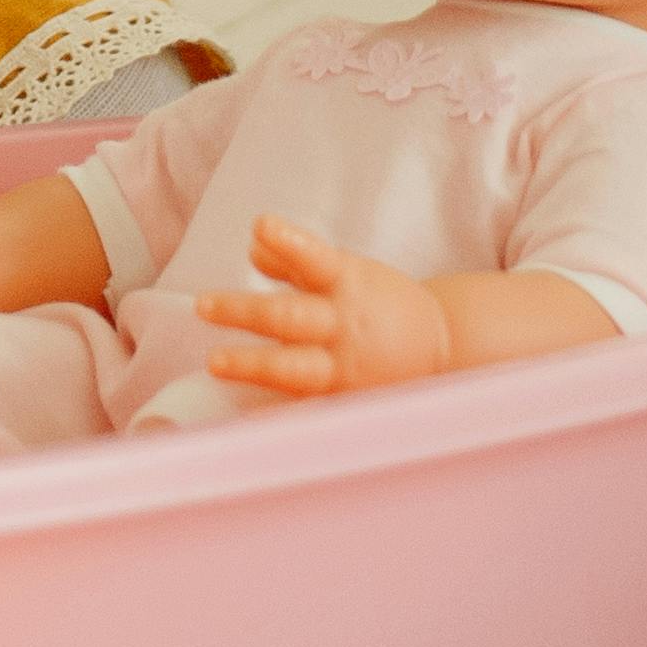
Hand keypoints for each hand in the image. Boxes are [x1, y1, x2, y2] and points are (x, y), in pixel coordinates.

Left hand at [189, 218, 454, 405]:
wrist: (442, 347)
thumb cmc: (381, 302)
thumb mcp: (348, 271)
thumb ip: (297, 261)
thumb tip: (253, 247)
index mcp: (346, 283)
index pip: (314, 258)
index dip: (288, 243)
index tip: (261, 225)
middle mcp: (343, 324)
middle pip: (289, 317)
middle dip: (244, 311)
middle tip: (203, 306)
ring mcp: (344, 367)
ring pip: (294, 368)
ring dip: (252, 365)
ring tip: (215, 362)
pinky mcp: (345, 400)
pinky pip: (308, 412)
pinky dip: (279, 418)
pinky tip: (248, 421)